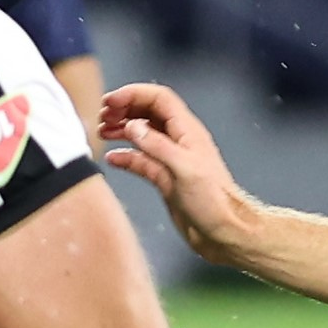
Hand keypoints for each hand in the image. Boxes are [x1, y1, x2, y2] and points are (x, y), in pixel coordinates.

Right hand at [99, 81, 255, 264]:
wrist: (224, 232)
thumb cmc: (214, 202)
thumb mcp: (184, 169)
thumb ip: (156, 145)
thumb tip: (132, 126)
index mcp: (187, 132)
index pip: (158, 99)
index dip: (133, 94)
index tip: (110, 102)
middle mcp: (179, 141)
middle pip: (148, 112)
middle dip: (125, 109)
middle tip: (103, 115)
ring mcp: (171, 160)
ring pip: (143, 134)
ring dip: (122, 129)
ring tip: (103, 131)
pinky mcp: (165, 179)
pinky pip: (141, 160)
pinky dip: (125, 156)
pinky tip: (112, 159)